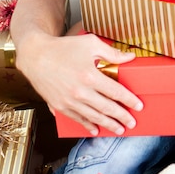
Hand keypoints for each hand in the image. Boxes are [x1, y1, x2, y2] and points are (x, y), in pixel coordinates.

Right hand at [16, 32, 140, 135]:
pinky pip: (77, 118)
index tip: (138, 106)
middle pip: (107, 108)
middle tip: (132, 122)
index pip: (116, 92)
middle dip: (122, 117)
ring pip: (94, 117)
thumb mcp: (90, 43)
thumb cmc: (63, 47)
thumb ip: (112, 52)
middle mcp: (81, 92)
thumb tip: (130, 57)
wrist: (35, 55)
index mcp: (91, 76)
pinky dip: (88, 125)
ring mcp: (69, 101)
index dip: (130, 100)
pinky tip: (95, 129)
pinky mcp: (59, 105)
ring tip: (120, 129)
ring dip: (108, 125)